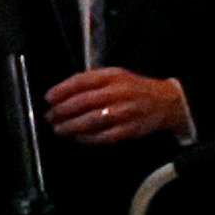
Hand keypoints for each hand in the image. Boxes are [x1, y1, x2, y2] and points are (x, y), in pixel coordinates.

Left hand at [43, 65, 190, 144]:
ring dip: (71, 127)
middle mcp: (119, 92)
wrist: (167, 102)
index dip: (61, 90)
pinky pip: (104, 137)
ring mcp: (125, 112)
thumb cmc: (132, 88)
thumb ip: (90, 81)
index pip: (82, 81)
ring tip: (59, 130)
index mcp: (112, 76)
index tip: (48, 98)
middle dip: (62, 111)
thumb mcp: (114, 76)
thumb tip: (59, 93)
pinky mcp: (131, 130)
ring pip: (92, 121)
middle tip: (49, 118)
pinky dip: (88, 138)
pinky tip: (77, 138)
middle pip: (83, 102)